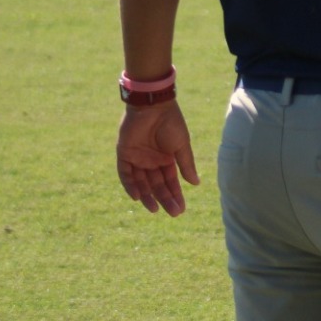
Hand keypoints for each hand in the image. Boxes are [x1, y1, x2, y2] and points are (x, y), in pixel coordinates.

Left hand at [116, 102, 198, 216]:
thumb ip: (186, 165)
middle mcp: (151, 161)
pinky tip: (138, 197)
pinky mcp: (124, 154)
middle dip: (165, 199)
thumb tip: (195, 184)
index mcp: (166, 158)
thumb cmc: (171, 124)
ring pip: (141, 183)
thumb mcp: (181, 146)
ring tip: (154, 209)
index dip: (176, 195)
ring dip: (147, 196)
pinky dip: (131, 186)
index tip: (181, 209)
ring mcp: (137, 158)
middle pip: (157, 185)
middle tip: (173, 213)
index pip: (170, 181)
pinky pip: (126, 174)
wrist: (153, 107)